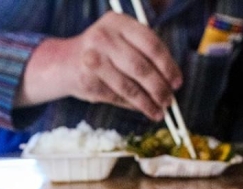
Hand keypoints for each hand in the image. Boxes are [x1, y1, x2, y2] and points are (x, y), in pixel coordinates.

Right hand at [17, 12, 182, 120]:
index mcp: (118, 22)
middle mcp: (103, 38)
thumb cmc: (103, 52)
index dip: (167, 66)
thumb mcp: (121, 39)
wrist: (65, 63)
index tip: (177, 82)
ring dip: (147, 103)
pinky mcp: (88, 81)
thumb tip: (171, 82)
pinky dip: (133, 105)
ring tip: (159, 111)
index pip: (151, 44)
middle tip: (169, 100)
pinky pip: (117, 97)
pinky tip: (142, 109)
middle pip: (141, 67)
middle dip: (159, 88)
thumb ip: (144, 52)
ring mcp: (93, 60)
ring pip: (129, 86)